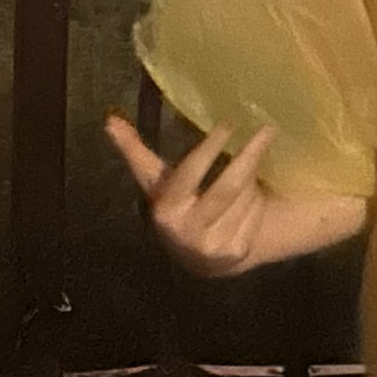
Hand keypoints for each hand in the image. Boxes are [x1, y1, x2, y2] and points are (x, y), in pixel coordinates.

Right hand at [105, 111, 289, 277]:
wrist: (203, 256)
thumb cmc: (179, 206)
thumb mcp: (158, 181)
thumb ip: (136, 152)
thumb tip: (110, 120)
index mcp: (165, 209)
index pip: (191, 171)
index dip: (211, 146)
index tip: (230, 122)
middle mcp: (187, 231)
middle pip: (228, 186)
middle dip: (250, 155)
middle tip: (267, 128)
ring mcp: (213, 245)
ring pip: (245, 198)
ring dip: (254, 176)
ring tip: (254, 161)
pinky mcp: (235, 254)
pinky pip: (256, 216)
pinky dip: (258, 200)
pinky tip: (254, 194)